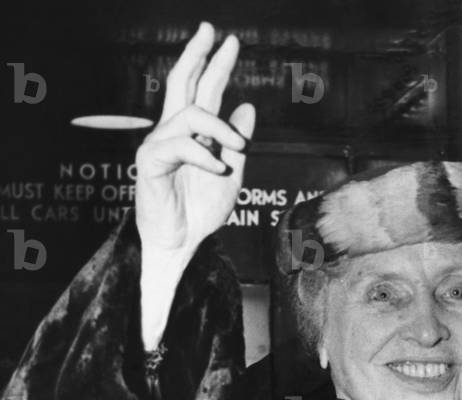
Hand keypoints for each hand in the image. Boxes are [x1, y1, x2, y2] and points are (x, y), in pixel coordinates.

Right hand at [135, 22, 254, 257]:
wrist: (184, 243)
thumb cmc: (201, 212)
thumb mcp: (230, 175)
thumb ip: (236, 144)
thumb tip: (247, 106)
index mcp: (192, 133)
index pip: (202, 90)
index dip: (213, 65)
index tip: (228, 41)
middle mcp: (173, 131)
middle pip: (181, 83)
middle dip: (198, 55)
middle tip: (212, 31)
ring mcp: (159, 144)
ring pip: (190, 115)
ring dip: (220, 127)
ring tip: (239, 146)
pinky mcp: (150, 161)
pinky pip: (181, 146)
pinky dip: (205, 156)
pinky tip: (219, 169)